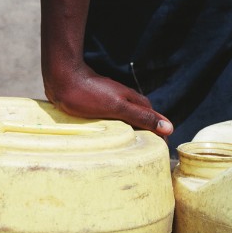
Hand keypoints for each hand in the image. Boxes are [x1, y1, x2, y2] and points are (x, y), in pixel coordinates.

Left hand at [43, 62, 172, 138]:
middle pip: (143, 119)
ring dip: (133, 131)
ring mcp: (112, 102)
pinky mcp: (99, 105)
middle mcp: (126, 100)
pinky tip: (111, 137)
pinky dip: (117, 129)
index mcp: (134, 101)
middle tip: (148, 153)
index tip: (162, 151)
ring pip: (128, 119)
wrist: (63, 79)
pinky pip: (113, 119)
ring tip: (132, 149)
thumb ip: (141, 117)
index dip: (161, 135)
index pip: (156, 120)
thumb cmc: (88, 94)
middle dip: (149, 133)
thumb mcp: (117, 107)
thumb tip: (169, 128)